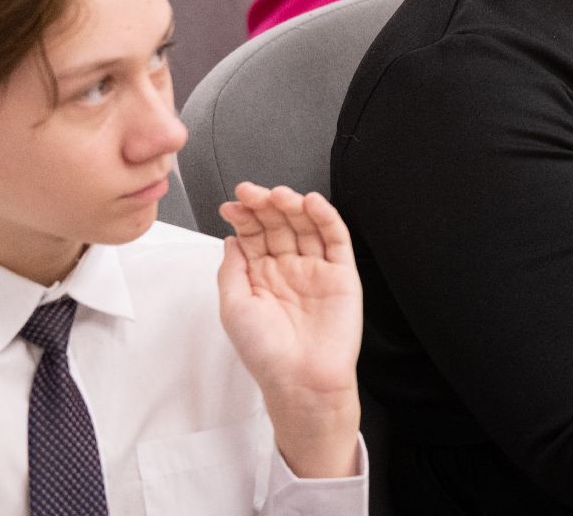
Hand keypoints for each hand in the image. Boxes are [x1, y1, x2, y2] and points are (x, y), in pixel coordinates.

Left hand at [219, 183, 361, 479]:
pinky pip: (335, 238)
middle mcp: (289, 269)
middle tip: (253, 192)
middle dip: (265, 206)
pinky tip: (312, 203)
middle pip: (278, 225)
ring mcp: (316, 269)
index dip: (244, 217)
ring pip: (306, 226)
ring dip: (292, 206)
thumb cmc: (265, 353)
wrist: (301, 380)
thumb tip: (231, 239)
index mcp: (261, 277)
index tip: (232, 204)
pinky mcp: (342, 274)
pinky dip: (326, 217)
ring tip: (279, 195)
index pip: (253, 235)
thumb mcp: (233, 308)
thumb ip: (232, 270)